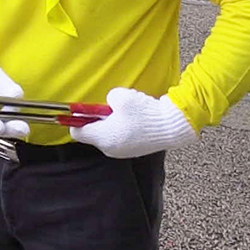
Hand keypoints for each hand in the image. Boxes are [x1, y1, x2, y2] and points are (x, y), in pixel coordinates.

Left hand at [69, 87, 196, 158]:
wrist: (173, 126)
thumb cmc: (145, 112)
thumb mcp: (120, 97)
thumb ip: (106, 99)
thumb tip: (106, 103)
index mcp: (102, 138)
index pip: (76, 132)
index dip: (77, 119)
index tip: (83, 110)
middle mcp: (110, 149)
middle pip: (92, 133)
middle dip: (96, 119)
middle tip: (109, 108)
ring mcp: (123, 152)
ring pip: (107, 135)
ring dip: (111, 123)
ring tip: (125, 112)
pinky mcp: (134, 150)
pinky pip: (120, 137)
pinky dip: (122, 128)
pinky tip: (135, 119)